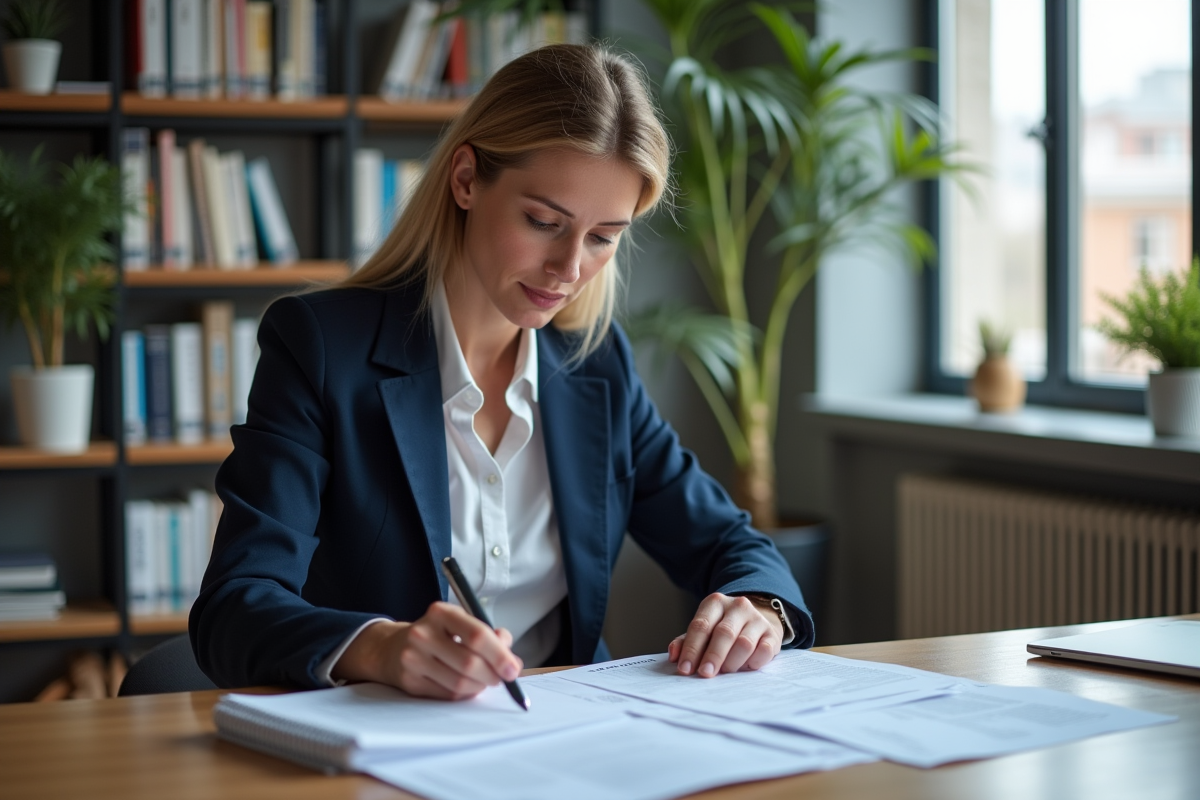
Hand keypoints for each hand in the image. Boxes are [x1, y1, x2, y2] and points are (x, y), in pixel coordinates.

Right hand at [331, 601, 522, 699]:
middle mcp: (423, 634)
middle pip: (470, 662)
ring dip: (480, 686)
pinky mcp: (409, 681)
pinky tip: (466, 685)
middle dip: (493, 674)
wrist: (391, 648)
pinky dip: (465, 693)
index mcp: (440, 613)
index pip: (477, 634)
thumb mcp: (460, 624)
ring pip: (460, 683)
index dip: (500, 654)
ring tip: (484, 680)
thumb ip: (488, 635)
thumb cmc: (437, 635)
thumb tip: (511, 658)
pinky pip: (448, 694)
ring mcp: (413, 658)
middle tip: (502, 678)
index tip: (513, 668)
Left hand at [667, 593, 782, 677]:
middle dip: (712, 656)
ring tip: (725, 672)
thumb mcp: (705, 629)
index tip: (685, 669)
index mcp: (715, 603)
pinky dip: (753, 662)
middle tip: (704, 674)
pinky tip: (745, 667)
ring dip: (732, 662)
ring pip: (744, 643)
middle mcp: (738, 607)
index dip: (691, 649)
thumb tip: (674, 656)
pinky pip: (763, 650)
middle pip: (723, 633)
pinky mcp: (772, 633)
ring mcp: (757, 619)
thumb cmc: (724, 628)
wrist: (759, 618)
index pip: (701, 625)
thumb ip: (686, 641)